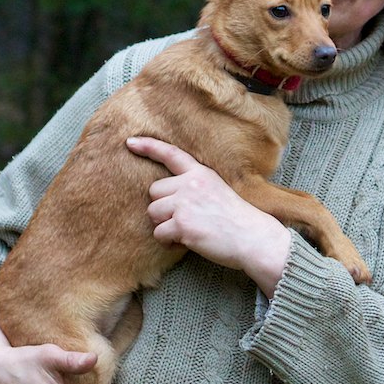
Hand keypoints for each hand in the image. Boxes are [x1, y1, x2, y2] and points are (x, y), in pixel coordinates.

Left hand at [126, 136, 290, 297]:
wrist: (253, 237)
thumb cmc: (236, 219)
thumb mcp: (217, 189)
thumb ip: (193, 186)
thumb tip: (165, 196)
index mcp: (200, 173)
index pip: (171, 154)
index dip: (149, 147)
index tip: (130, 142)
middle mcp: (190, 184)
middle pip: (154, 192)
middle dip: (163, 207)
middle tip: (185, 218)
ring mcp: (185, 203)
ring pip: (153, 213)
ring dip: (164, 225)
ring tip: (187, 230)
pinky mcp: (182, 225)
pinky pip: (159, 233)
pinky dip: (169, 242)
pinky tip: (187, 241)